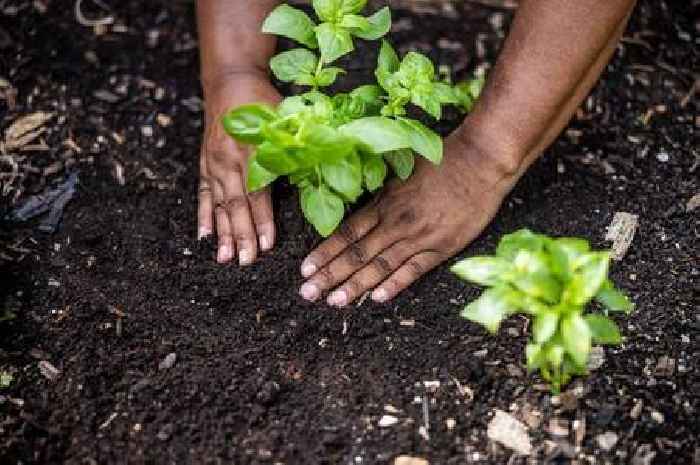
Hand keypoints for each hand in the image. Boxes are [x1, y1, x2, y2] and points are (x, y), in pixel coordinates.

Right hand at [198, 72, 280, 264]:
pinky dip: (203, 216)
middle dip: (241, 236)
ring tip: (225, 258)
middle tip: (246, 262)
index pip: (259, 193)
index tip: (268, 245)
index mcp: (253, 150)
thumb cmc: (264, 102)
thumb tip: (320, 174)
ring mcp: (214, 163)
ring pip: (219, 204)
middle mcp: (230, 159)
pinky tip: (203, 236)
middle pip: (236, 204)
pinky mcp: (205, 163)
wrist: (230, 81)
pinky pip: (204, 194)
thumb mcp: (286, 119)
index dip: (263, 220)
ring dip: (222, 233)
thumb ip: (297, 148)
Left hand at [298, 130, 521, 305]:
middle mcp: (396, 222)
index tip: (305, 269)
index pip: (346, 233)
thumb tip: (356, 195)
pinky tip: (377, 298)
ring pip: (380, 266)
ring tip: (334, 302)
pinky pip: (413, 271)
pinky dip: (395, 284)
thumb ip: (380, 190)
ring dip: (355, 286)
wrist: (480, 162)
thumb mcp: (401, 168)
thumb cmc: (441, 160)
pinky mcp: (441, 248)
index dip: (324, 252)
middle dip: (330, 275)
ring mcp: (418, 237)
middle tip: (307, 293)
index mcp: (384, 202)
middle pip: (356, 254)